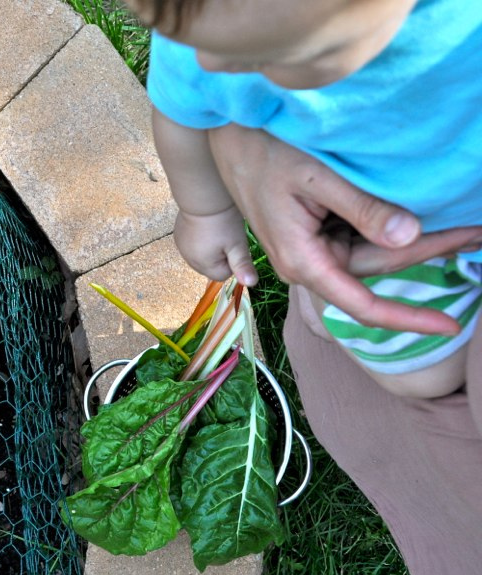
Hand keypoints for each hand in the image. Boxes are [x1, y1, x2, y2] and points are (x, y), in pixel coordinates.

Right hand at [173, 207, 257, 284]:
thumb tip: (251, 283)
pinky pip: (193, 246)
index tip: (233, 245)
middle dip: (220, 256)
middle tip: (226, 237)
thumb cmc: (223, 222)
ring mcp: (182, 248)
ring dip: (210, 249)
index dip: (232, 262)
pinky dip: (200, 240)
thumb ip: (242, 266)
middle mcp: (189, 260)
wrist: (203, 197)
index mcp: (203, 265)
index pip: (223, 275)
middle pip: (211, 267)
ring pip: (202, 256)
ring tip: (216, 231)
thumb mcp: (237, 244)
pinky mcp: (178, 236)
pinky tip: (205, 227)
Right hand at [207, 123, 481, 334]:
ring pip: (372, 257)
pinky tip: (423, 218)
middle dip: (429, 255)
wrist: (226, 139)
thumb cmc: (264, 151)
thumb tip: (410, 236)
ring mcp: (310, 251)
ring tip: (465, 226)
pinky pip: (360, 241)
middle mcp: (306, 264)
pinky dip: (391, 233)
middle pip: (377, 272)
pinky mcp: (315, 235)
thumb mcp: (317, 176)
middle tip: (479, 233)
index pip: (361, 304)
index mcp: (301, 260)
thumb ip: (363, 208)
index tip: (448, 327)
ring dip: (415, 244)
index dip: (407, 319)